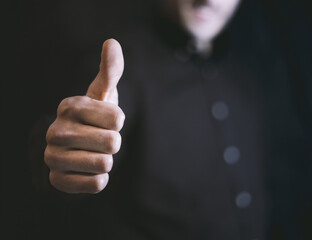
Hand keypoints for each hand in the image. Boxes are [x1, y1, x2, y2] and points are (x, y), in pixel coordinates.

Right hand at [44, 39, 124, 193]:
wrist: (77, 148)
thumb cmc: (95, 118)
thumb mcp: (104, 94)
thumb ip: (110, 70)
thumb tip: (112, 42)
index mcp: (69, 106)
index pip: (118, 119)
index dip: (117, 122)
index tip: (104, 120)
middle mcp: (56, 131)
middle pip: (113, 143)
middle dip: (113, 142)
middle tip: (99, 139)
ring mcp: (53, 157)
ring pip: (105, 164)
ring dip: (106, 160)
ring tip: (93, 153)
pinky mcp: (58, 180)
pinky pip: (96, 185)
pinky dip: (99, 179)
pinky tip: (87, 170)